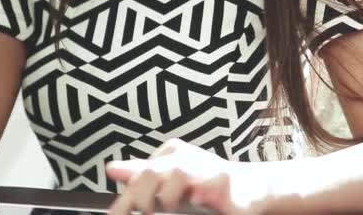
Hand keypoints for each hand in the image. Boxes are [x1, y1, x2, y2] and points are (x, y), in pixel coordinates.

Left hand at [106, 139, 269, 214]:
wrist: (250, 188)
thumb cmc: (207, 185)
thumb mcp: (169, 179)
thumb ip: (141, 174)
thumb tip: (112, 169)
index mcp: (171, 154)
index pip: (140, 173)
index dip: (126, 197)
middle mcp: (187, 156)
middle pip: (153, 172)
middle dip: (143, 197)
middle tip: (146, 212)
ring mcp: (207, 167)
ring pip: (178, 173)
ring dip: (170, 196)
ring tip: (173, 204)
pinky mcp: (226, 181)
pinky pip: (209, 186)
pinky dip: (201, 193)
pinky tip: (198, 198)